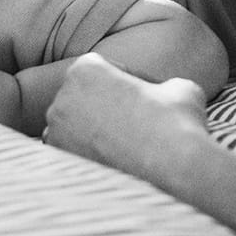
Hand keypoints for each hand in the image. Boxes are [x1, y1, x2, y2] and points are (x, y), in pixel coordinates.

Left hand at [41, 53, 207, 181]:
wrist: (174, 167)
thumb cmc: (176, 120)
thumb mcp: (180, 87)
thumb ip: (163, 84)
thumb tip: (165, 94)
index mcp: (84, 68)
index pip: (102, 68)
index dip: (126, 80)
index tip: (143, 95)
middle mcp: (61, 96)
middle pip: (84, 96)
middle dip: (106, 105)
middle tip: (134, 121)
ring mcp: (56, 130)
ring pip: (75, 124)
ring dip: (96, 130)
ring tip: (126, 143)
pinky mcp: (60, 160)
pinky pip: (72, 151)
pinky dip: (90, 154)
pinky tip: (115, 161)